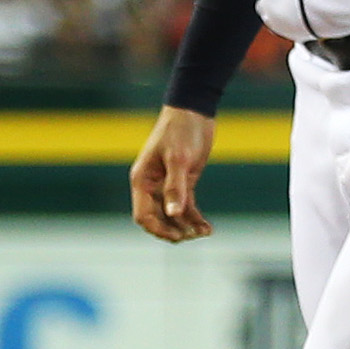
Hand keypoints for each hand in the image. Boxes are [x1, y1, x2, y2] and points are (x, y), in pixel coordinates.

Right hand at [131, 107, 216, 241]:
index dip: (157, 228)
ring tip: (204, 232)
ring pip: (173, 215)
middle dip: (173, 230)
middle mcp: (152, 186)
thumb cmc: (180, 131)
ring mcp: (167, 185)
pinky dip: (195, 217)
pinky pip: (186, 206)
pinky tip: (207, 227)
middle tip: (192, 236)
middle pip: (158, 218)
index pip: (143, 214)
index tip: (176, 235)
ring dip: (186, 226)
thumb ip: (175, 187)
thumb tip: (173, 213)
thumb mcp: (178, 159)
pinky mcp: (184, 182)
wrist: (194, 111)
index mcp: (142, 181)